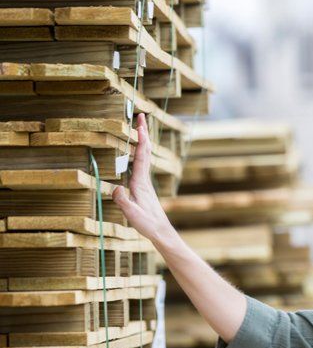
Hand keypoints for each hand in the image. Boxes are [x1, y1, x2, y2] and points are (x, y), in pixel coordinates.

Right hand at [112, 113, 175, 246]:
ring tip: (138, 128)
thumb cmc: (147, 224)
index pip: (141, 156)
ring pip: (143, 157)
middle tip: (140, 116)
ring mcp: (144, 183)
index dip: (140, 139)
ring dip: (141, 141)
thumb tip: (117, 188)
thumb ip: (124, 202)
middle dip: (142, 133)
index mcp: (140, 182)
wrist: (161, 232)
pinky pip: (140, 165)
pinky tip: (136, 152)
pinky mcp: (143, 187)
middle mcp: (144, 179)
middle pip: (144, 151)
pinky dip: (138, 153)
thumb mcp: (132, 215)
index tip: (139, 124)